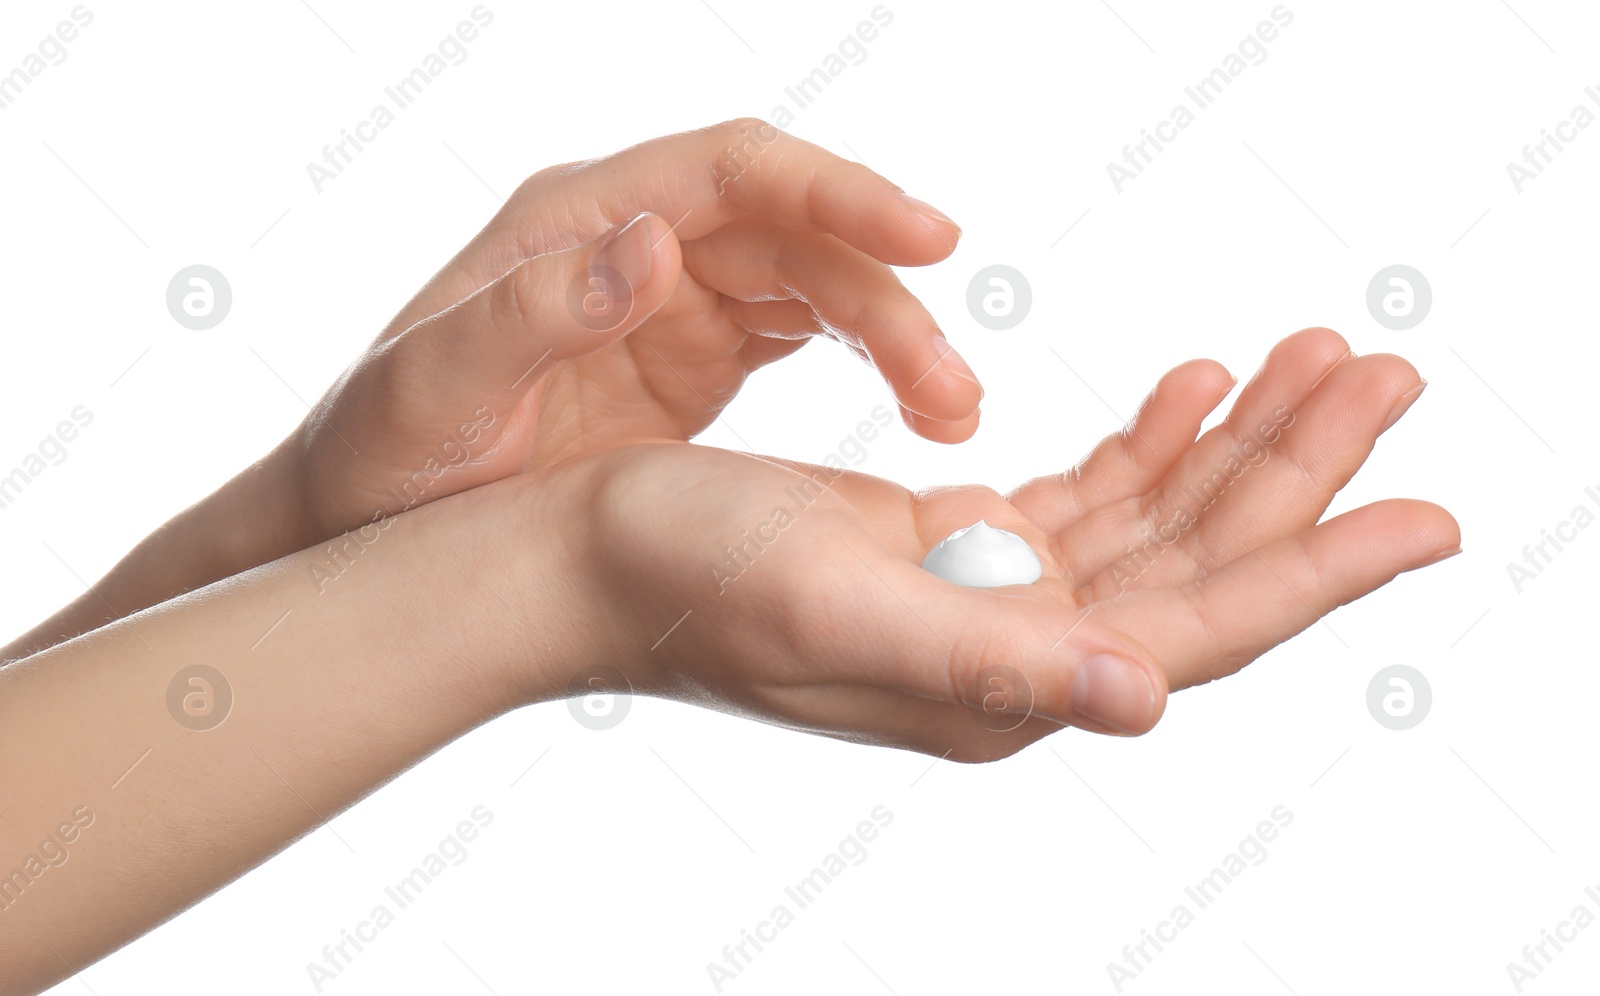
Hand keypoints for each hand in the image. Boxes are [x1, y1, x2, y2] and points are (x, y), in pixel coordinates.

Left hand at [276, 119, 974, 553]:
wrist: (367, 525)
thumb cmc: (381, 457)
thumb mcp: (432, 391)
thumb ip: (531, 316)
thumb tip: (653, 245)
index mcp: (576, 220)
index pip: (735, 170)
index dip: (839, 192)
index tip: (931, 239)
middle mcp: (635, 241)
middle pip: (797, 233)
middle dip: (887, 299)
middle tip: (954, 393)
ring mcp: (669, 296)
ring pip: (815, 283)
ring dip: (893, 338)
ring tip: (954, 414)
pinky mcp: (693, 354)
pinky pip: (802, 333)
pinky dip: (867, 365)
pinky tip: (912, 412)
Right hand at [520, 329, 1456, 758]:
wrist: (583, 554)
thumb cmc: (680, 579)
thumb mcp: (832, 607)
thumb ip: (989, 660)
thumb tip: (1144, 700)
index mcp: (1001, 680)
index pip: (1200, 626)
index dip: (1318, 570)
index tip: (1431, 515)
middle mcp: (1013, 647)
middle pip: (1199, 561)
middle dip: (1300, 472)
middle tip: (1389, 375)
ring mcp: (987, 592)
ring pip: (1155, 520)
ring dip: (1238, 445)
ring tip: (1315, 361)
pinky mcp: (950, 540)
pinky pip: (1085, 493)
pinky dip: (1148, 440)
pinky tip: (1189, 390)